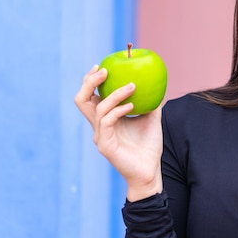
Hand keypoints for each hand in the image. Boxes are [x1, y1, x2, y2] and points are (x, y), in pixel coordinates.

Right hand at [74, 65, 163, 200]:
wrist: (149, 172)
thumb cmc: (149, 146)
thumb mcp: (151, 118)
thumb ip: (150, 101)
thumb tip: (156, 82)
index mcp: (106, 119)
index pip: (90, 96)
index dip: (91, 80)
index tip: (102, 65)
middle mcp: (99, 126)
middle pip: (82, 100)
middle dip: (90, 82)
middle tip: (105, 70)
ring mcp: (100, 136)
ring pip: (97, 108)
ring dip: (114, 94)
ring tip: (132, 86)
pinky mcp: (105, 145)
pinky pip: (107, 121)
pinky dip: (119, 110)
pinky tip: (132, 105)